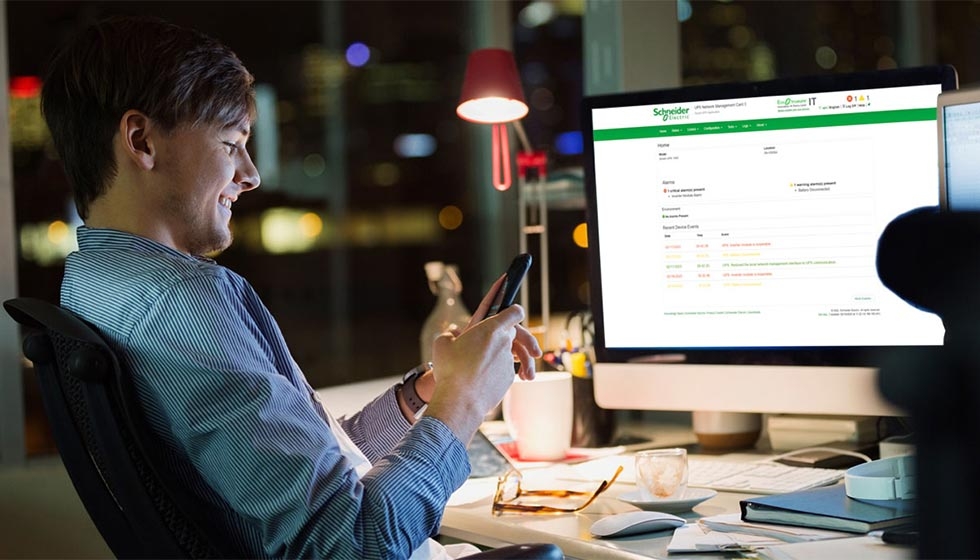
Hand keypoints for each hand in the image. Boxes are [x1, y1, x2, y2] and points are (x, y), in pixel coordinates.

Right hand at [424, 275, 541, 442]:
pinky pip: (507, 370)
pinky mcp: (508, 379)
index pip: (514, 312)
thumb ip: (451, 334)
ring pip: (514, 355)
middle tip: (520, 343)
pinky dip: (501, 372)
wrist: (459, 401)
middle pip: (517, 334)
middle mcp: (504, 343)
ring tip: (510, 368)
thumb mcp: (442, 343)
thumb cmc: (450, 370)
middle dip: (518, 337)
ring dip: (514, 359)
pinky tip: (488, 380)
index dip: (514, 311)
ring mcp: (507, 362)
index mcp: (491, 329)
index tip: (513, 313)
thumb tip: (453, 333)